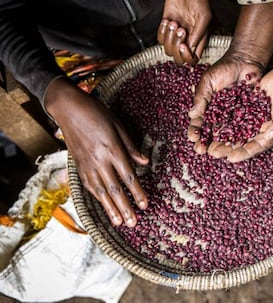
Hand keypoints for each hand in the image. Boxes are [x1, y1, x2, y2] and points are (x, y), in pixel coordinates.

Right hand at [44, 78, 148, 227]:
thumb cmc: (96, 113)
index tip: (145, 205)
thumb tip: (145, 163)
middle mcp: (99, 161)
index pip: (128, 177)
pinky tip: (103, 206)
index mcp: (112, 149)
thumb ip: (131, 147)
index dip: (138, 193)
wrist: (67, 108)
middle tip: (133, 223)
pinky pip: (89, 186)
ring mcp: (86, 165)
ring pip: (100, 192)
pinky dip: (97, 198)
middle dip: (125, 208)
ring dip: (110, 209)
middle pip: (114, 189)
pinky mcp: (78, 165)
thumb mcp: (118, 125)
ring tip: (119, 223)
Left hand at [157, 0, 210, 64]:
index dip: (187, 57)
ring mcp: (176, 35)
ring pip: (168, 50)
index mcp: (199, 40)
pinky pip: (160, 39)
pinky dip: (162, 31)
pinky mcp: (166, 28)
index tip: (184, 46)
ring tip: (174, 23)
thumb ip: (199, 34)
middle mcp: (188, 40)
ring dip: (169, 37)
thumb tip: (191, 48)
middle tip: (180, 30)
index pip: (193, 59)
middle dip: (176, 47)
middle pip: (179, 59)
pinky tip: (167, 21)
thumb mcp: (204, 16)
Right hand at [187, 52, 263, 153]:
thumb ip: (200, 97)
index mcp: (207, 109)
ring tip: (216, 152)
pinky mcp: (248, 117)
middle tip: (201, 151)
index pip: (199, 123)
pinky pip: (243, 129)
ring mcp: (234, 118)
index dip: (195, 131)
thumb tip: (192, 114)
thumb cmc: (224, 69)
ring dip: (220, 144)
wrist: (246, 61)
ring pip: (226, 134)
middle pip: (211, 133)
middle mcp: (220, 116)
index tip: (192, 138)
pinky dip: (239, 138)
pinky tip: (235, 146)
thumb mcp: (208, 81)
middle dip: (205, 142)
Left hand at [208, 66, 272, 161]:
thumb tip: (267, 134)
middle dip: (227, 147)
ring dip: (221, 136)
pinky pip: (233, 114)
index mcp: (272, 133)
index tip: (229, 158)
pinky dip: (222, 119)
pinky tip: (210, 123)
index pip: (255, 146)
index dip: (243, 153)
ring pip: (234, 129)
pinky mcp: (247, 105)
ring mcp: (253, 117)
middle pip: (241, 141)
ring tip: (207, 142)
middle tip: (212, 153)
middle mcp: (261, 128)